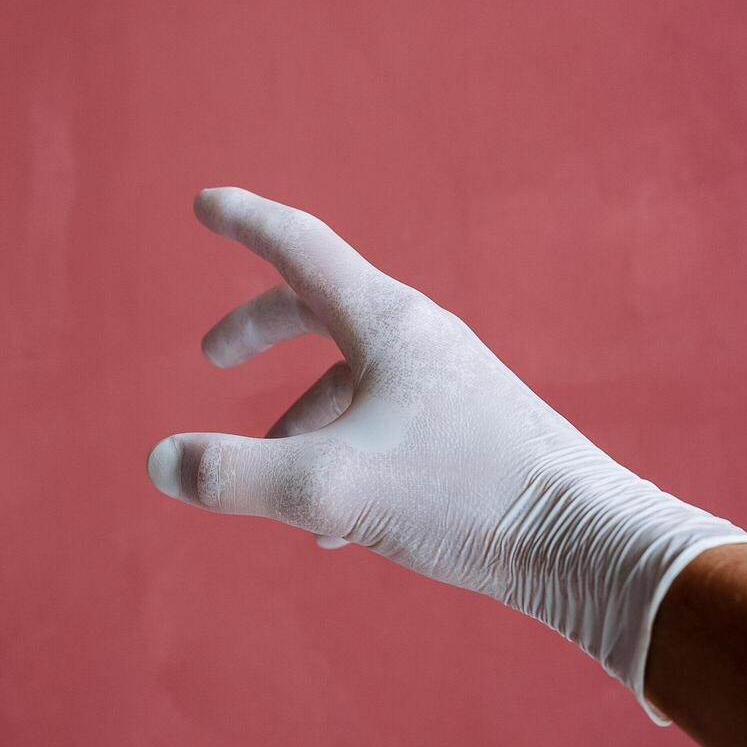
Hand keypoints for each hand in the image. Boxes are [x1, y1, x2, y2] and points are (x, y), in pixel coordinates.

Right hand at [148, 188, 746, 716]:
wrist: (586, 544)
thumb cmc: (463, 497)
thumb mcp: (329, 487)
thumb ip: (236, 473)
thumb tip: (160, 463)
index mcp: (387, 324)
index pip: (300, 249)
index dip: (245, 222)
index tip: (205, 202)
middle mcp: (420, 341)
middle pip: (321, 311)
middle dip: (260, 329)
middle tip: (210, 355)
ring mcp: (450, 385)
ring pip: (352, 382)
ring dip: (299, 418)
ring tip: (271, 484)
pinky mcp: (471, 433)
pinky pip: (386, 426)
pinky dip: (343, 456)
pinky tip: (333, 531)